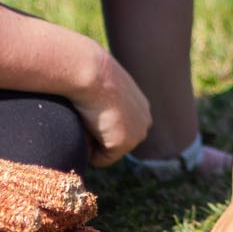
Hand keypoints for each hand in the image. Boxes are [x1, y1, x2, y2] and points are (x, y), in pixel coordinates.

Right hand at [71, 47, 151, 166]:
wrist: (90, 71)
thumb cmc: (90, 73)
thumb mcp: (103, 86)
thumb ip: (105, 101)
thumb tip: (90, 113)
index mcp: (141, 107)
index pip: (118, 128)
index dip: (99, 125)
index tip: (92, 109)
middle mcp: (144, 121)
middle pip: (114, 142)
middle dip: (98, 136)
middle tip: (89, 113)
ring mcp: (137, 134)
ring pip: (108, 151)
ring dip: (93, 141)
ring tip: (89, 116)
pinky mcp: (123, 143)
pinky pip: (99, 160)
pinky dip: (88, 149)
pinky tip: (87, 125)